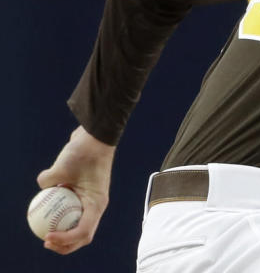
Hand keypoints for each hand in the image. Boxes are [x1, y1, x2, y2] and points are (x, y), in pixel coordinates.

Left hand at [36, 125, 115, 254]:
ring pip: (77, 225)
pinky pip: (70, 211)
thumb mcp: (63, 165)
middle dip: (65, 244)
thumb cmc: (84, 151)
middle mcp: (95, 205)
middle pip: (82, 235)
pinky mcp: (83, 195)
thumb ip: (49, 179)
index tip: (47, 237)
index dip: (65, 240)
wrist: (94, 137)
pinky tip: (44, 209)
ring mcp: (90, 201)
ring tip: (44, 234)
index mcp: (96, 203)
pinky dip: (58, 215)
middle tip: (46, 242)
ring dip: (62, 233)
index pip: (83, 231)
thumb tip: (41, 187)